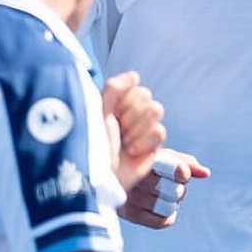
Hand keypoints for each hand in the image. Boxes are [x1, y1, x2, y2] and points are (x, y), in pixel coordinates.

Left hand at [102, 71, 165, 189]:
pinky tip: (132, 151)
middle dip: (131, 114)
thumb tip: (135, 75)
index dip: (125, 101)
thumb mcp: (97, 110)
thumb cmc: (91, 143)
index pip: (135, 87)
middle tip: (117, 130)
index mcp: (115, 104)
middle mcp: (129, 115)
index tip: (110, 115)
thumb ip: (115, 88)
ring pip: (157, 110)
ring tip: (124, 142)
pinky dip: (145, 141)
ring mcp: (141, 131)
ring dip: (138, 127)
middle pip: (147, 97)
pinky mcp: (152, 147)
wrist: (97, 176)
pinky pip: (160, 131)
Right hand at [118, 147, 210, 227]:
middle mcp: (136, 178)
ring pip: (170, 207)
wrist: (110, 175)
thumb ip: (185, 162)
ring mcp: (131, 197)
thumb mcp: (162, 156)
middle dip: (179, 188)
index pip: (177, 172)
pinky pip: (162, 221)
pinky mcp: (129, 214)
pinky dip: (168, 216)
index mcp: (145, 158)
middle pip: (176, 192)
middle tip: (169, 184)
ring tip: (163, 195)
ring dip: (172, 202)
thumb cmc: (143, 162)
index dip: (183, 173)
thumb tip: (206, 173)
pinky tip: (160, 206)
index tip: (182, 174)